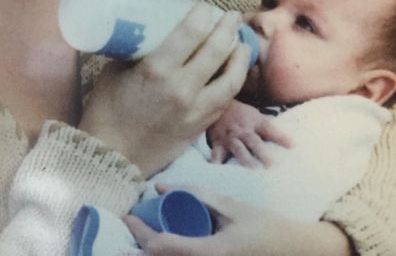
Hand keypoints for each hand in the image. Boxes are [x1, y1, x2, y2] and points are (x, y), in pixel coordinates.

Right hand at [79, 3, 249, 176]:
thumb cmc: (106, 111)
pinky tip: (233, 73)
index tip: (205, 7)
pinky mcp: (200, 127)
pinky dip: (232, 82)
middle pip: (217, 50)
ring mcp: (196, 110)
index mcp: (158, 70)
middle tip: (231, 16)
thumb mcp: (115, 72)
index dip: (203, 14)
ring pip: (232, 78)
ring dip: (240, 57)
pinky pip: (225, 100)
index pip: (191, 32)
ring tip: (241, 44)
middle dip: (228, 28)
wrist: (111, 159)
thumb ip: (136, 52)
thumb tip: (149, 35)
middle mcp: (183, 88)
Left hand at [123, 184, 352, 255]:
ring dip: (149, 252)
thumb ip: (197, 194)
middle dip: (136, 247)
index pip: (162, 246)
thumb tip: (161, 187)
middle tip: (127, 226)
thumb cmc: (262, 226)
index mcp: (209, 252)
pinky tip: (161, 241)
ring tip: (139, 233)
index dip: (139, 233)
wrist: (288, 250)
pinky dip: (166, 253)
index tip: (127, 217)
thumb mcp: (230, 206)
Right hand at [208, 100, 291, 166]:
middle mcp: (243, 130)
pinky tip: (220, 173)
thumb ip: (267, 128)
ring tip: (253, 172)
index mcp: (254, 121)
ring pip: (238, 149)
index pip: (269, 129)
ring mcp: (230, 137)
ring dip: (246, 160)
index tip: (293, 146)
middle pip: (253, 141)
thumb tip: (288, 142)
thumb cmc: (241, 114)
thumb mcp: (255, 115)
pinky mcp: (217, 143)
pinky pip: (217, 155)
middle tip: (273, 166)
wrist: (218, 105)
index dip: (281, 137)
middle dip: (263, 153)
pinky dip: (218, 164)